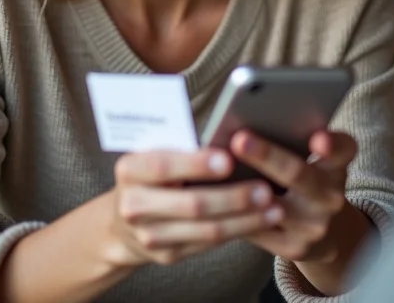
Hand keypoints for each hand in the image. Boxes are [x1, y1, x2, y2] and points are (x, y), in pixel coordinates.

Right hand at [104, 148, 285, 268]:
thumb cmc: (150, 174)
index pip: (163, 166)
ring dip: (245, 219)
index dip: (196, 164)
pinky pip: (209, 244)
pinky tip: (260, 222)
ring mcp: (149, 235)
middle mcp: (133, 205)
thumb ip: (182, 147)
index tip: (229, 159)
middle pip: (191, 203)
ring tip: (273, 207)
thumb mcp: (154, 153)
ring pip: (205, 229)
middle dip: (232, 197)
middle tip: (265, 188)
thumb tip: (228, 138)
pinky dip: (239, 231)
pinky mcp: (167, 255)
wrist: (121, 221)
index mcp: (129, 170)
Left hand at [230, 129, 357, 263]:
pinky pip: (260, 230)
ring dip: (247, 191)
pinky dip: (237, 213)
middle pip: (299, 174)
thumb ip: (289, 139)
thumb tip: (246, 118)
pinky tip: (216, 198)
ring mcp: (315, 226)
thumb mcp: (308, 159)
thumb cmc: (300, 180)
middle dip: (267, 156)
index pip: (343, 150)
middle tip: (240, 139)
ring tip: (221, 172)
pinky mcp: (296, 248)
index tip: (318, 138)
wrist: (320, 232)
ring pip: (276, 208)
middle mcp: (331, 196)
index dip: (333, 144)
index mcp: (335, 166)